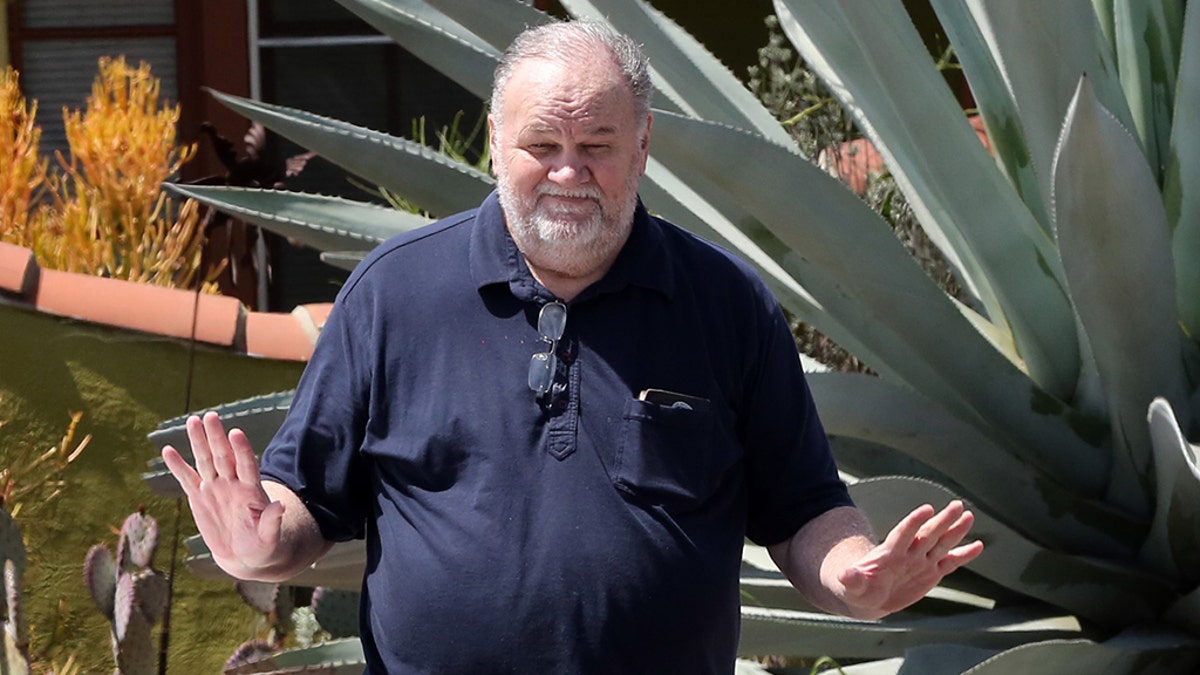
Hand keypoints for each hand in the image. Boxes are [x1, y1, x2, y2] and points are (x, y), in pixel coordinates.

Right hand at [160, 411, 285, 576]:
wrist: (244, 555)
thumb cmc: (262, 546)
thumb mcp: (270, 538)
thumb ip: (272, 522)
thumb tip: (281, 506)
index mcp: (251, 490)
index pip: (247, 465)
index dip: (242, 449)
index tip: (236, 432)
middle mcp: (233, 483)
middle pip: (224, 456)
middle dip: (217, 436)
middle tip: (210, 416)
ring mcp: (215, 487)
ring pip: (206, 460)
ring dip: (199, 441)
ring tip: (192, 420)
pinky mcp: (199, 497)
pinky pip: (187, 478)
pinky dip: (177, 466)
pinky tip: (168, 450)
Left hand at [838, 500, 982, 617]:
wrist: (868, 595)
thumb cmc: (856, 588)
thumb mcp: (850, 585)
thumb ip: (852, 579)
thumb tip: (846, 574)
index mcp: (889, 554)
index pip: (903, 534)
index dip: (914, 522)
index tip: (927, 509)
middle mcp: (908, 553)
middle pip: (927, 534)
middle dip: (942, 521)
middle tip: (957, 505)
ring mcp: (921, 561)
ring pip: (941, 543)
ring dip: (955, 531)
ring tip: (968, 515)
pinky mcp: (931, 573)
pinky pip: (950, 563)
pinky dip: (963, 555)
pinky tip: (978, 545)